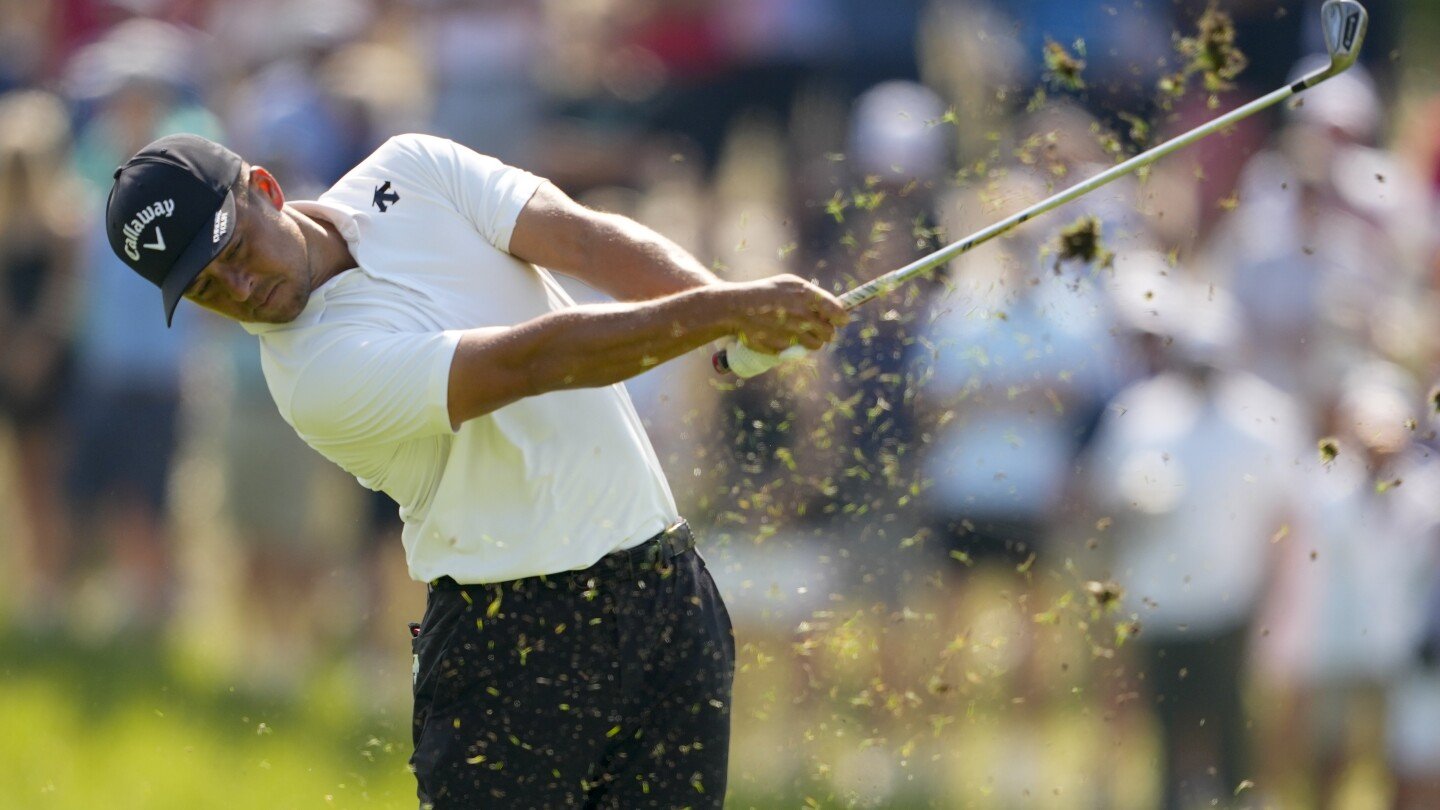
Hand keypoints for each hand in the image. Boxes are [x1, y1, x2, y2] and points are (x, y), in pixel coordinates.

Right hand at [726, 275, 848, 353]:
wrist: (737, 308)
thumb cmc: (766, 293)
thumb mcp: (790, 284)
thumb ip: (813, 295)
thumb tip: (835, 309)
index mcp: (806, 296)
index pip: (838, 312)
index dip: (841, 318)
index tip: (841, 320)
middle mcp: (802, 316)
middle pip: (829, 333)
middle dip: (826, 331)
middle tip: (817, 327)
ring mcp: (792, 333)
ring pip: (815, 345)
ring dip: (811, 340)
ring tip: (799, 331)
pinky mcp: (782, 347)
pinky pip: (796, 350)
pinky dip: (792, 345)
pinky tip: (781, 334)